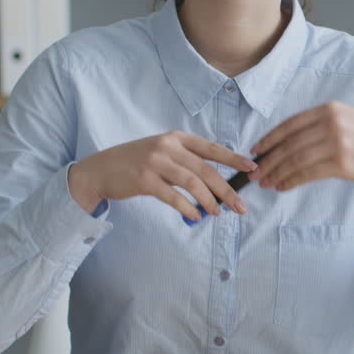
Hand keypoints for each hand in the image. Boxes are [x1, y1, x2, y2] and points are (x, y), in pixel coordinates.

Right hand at [68, 131, 258, 221]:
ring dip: (209, 201)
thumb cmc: (136, 162)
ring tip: (218, 213)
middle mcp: (168, 146)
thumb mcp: (162, 151)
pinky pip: (173, 196)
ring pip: (192, 183)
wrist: (100, 169)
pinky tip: (196, 216)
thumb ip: (186, 159)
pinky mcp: (144, 179)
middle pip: (206, 169)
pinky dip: (187, 208)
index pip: (211, 148)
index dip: (233, 158)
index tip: (252, 167)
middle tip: (240, 206)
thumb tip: (216, 180)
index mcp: (176, 137)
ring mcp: (155, 162)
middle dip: (226, 189)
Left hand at [248, 102, 353, 192]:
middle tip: (256, 173)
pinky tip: (283, 186)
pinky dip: (292, 181)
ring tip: (266, 183)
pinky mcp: (342, 163)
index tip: (256, 150)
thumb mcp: (347, 120)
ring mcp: (337, 143)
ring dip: (277, 173)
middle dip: (269, 160)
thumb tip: (286, 143)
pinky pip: (308, 173)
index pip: (290, 124)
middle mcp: (332, 123)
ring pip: (296, 160)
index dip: (270, 138)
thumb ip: (320, 125)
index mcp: (329, 109)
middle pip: (290, 144)